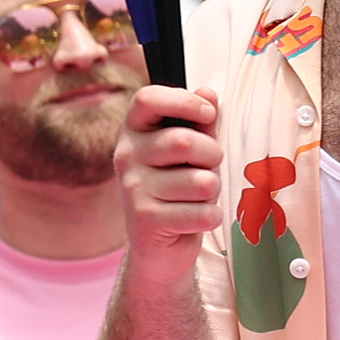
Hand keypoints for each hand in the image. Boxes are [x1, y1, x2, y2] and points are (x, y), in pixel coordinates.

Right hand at [116, 85, 226, 262]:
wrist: (158, 247)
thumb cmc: (177, 191)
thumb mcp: (191, 153)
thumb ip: (200, 123)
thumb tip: (208, 92)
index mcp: (134, 132)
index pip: (148, 98)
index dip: (184, 101)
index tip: (208, 114)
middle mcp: (126, 156)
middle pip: (183, 141)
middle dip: (212, 156)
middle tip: (208, 168)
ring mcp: (133, 189)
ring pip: (201, 181)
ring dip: (213, 192)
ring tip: (197, 198)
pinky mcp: (146, 219)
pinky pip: (203, 213)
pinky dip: (210, 218)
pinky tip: (193, 220)